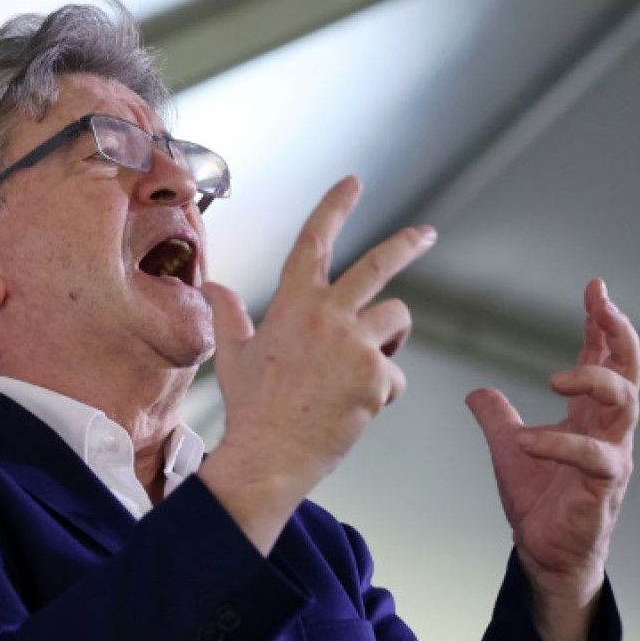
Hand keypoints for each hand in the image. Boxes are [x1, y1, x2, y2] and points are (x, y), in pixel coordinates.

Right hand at [197, 177, 435, 552]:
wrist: (269, 456)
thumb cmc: (252, 411)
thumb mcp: (233, 357)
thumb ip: (228, 315)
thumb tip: (213, 287)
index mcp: (293, 304)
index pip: (315, 241)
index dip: (334, 207)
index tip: (352, 183)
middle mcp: (327, 315)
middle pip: (378, 265)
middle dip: (408, 244)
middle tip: (426, 234)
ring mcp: (355, 343)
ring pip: (396, 321)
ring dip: (390, 341)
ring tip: (364, 368)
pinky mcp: (377, 375)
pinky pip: (396, 375)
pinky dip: (382, 392)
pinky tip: (354, 409)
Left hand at [465, 280, 639, 640]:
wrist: (545, 554)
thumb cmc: (540, 502)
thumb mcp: (508, 448)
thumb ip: (497, 417)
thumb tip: (477, 392)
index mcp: (590, 416)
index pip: (606, 358)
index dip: (602, 324)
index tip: (595, 289)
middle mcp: (609, 430)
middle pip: (629, 370)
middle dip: (619, 334)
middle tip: (602, 305)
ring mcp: (612, 457)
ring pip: (626, 405)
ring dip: (595, 382)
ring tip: (556, 376)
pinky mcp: (604, 488)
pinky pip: (594, 457)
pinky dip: (561, 444)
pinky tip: (530, 440)